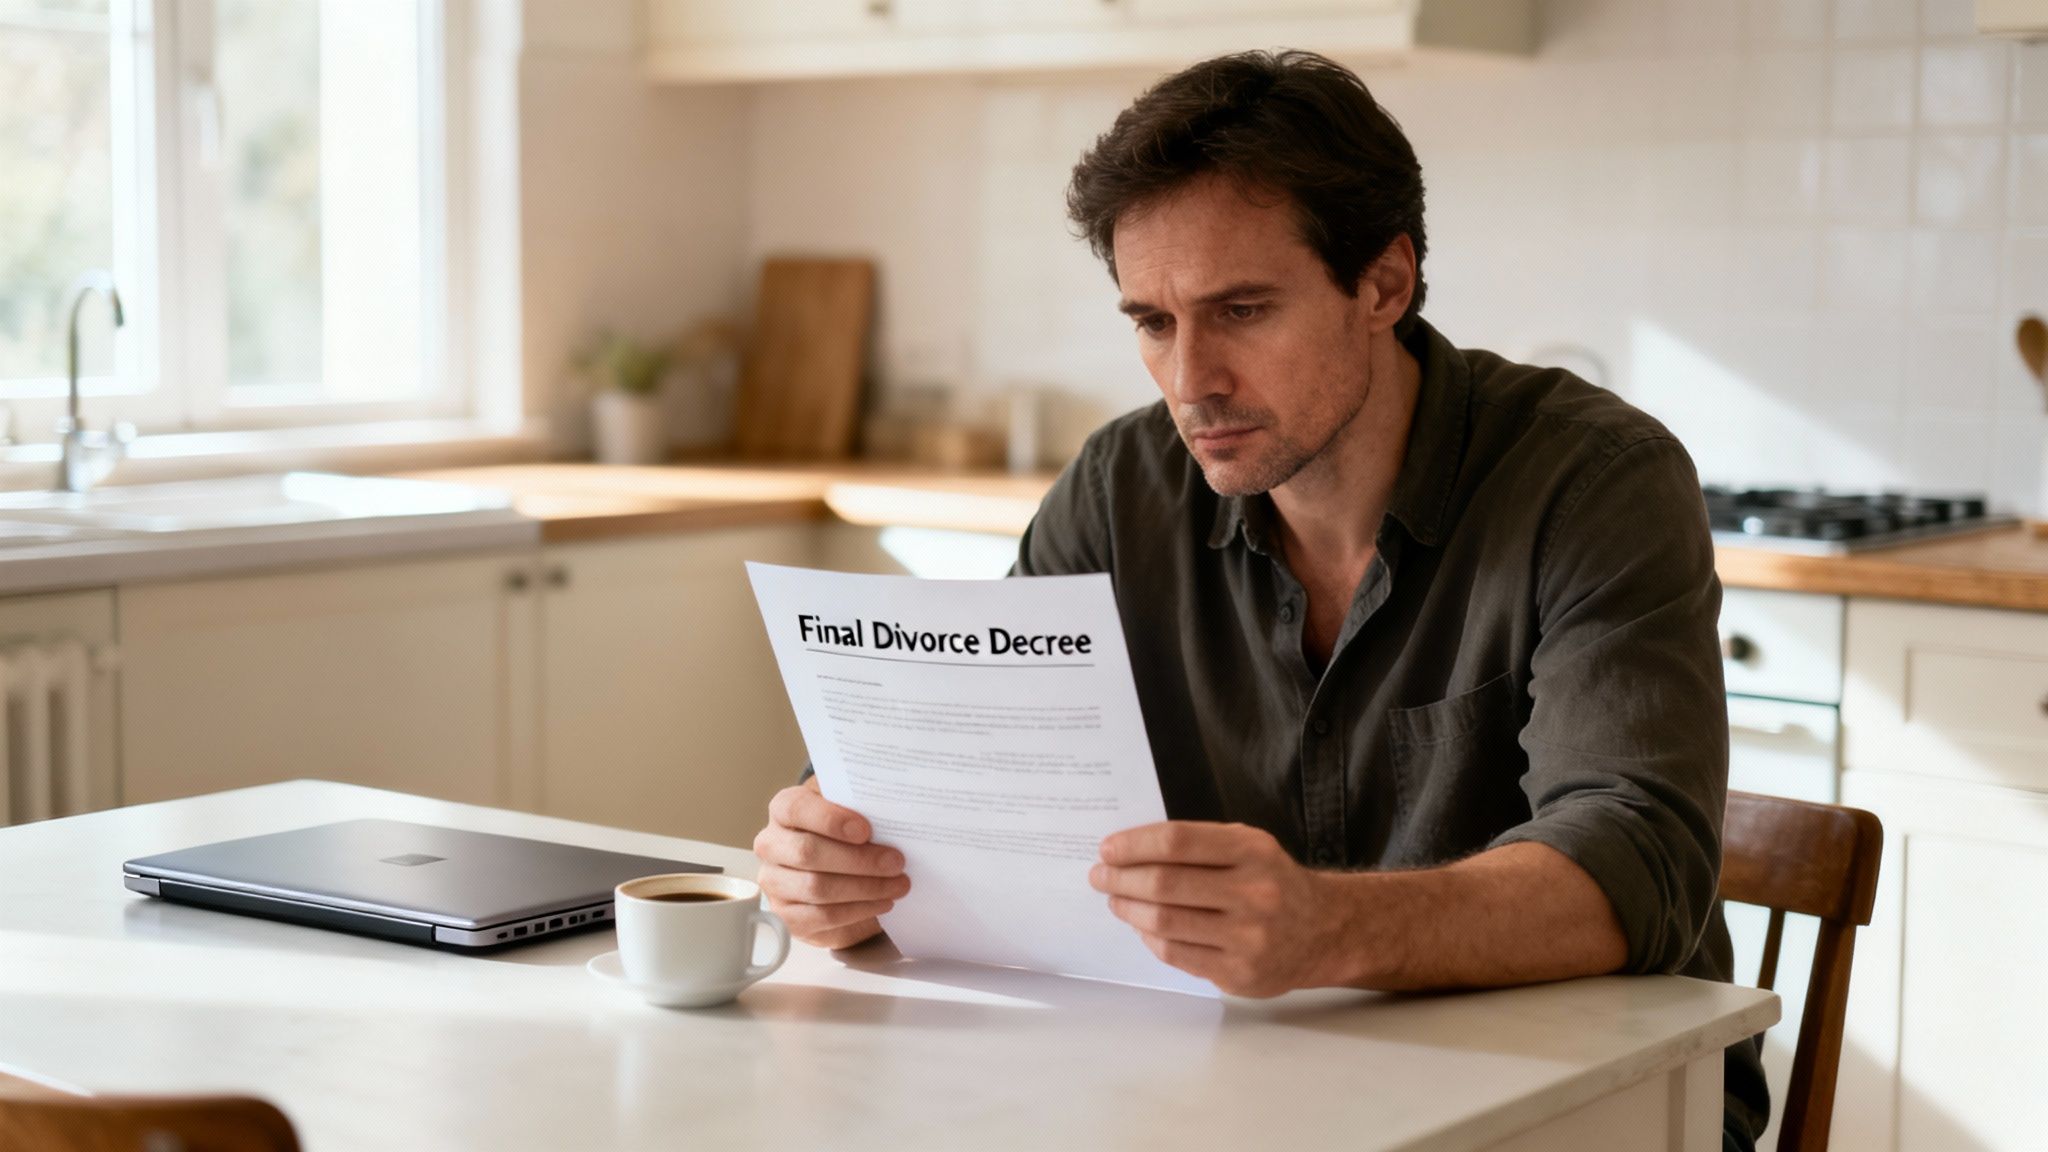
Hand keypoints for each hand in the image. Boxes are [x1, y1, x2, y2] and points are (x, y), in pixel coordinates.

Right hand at [753, 778, 908, 948]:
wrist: (839, 869)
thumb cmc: (846, 833)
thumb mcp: (851, 810)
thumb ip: (860, 804)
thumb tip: (887, 809)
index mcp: (783, 809)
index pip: (796, 809)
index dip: (830, 819)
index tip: (865, 830)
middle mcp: (771, 845)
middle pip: (808, 852)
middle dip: (858, 859)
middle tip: (896, 862)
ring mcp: (774, 882)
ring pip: (817, 888)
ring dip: (865, 888)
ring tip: (898, 885)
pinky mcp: (787, 915)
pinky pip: (821, 916)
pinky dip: (858, 910)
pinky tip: (882, 902)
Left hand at [1090, 821, 1338, 997]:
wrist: (1326, 931)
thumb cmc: (1273, 882)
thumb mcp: (1249, 847)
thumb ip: (1199, 846)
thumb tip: (1129, 853)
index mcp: (1253, 851)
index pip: (1177, 842)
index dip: (1134, 845)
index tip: (1107, 849)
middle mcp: (1254, 893)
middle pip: (1165, 883)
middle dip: (1121, 879)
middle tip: (1100, 876)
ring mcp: (1248, 938)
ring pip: (1164, 922)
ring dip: (1128, 909)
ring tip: (1115, 900)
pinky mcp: (1240, 974)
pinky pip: (1176, 954)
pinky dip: (1150, 938)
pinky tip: (1142, 927)